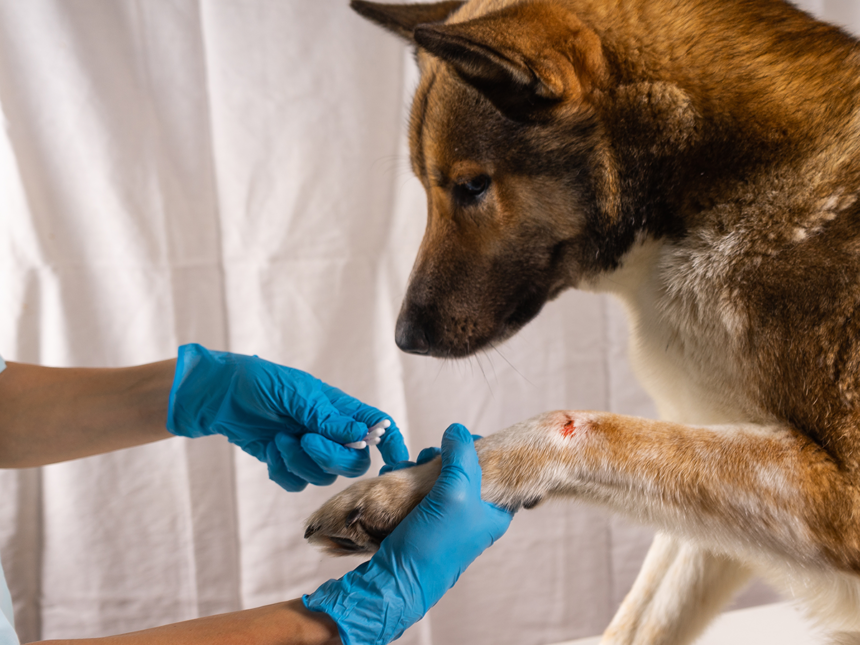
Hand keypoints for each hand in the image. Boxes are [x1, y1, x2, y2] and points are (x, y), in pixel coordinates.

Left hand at [166, 344, 407, 490]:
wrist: (220, 396)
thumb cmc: (261, 383)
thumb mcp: (297, 395)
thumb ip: (330, 418)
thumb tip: (365, 433)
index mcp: (341, 408)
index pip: (378, 427)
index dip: (391, 443)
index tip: (394, 459)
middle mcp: (331, 431)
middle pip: (354, 461)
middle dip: (330, 456)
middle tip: (305, 439)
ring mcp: (311, 450)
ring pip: (324, 476)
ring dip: (299, 462)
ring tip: (279, 439)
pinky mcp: (288, 464)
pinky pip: (297, 484)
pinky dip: (282, 471)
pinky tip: (270, 450)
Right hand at [303, 424, 513, 644]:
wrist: (397, 578)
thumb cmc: (436, 542)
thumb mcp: (457, 492)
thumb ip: (461, 456)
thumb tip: (457, 431)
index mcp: (494, 514)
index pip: (497, 474)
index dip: (482, 454)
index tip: (462, 442)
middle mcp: (472, 517)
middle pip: (463, 472)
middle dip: (443, 458)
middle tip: (429, 456)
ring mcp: (445, 520)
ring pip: (437, 479)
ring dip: (420, 467)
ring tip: (407, 465)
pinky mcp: (421, 522)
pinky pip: (417, 491)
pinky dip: (405, 479)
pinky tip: (393, 474)